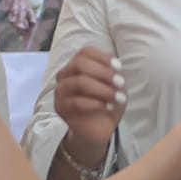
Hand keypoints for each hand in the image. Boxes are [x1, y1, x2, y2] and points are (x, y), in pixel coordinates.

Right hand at [53, 47, 122, 161]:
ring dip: (103, 89)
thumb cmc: (107, 102)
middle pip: (80, 63)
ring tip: (118, 98)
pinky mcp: (60, 107)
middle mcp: (66, 74)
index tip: (119, 68)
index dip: (103, 57)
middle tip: (120, 83)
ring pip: (79, 81)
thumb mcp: (115, 85)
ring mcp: (61, 90)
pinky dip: (96, 104)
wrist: (99, 128)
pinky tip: (107, 107)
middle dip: (104, 72)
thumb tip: (114, 65)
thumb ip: (114, 72)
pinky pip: (77, 102)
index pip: (85, 52)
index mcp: (77, 65)